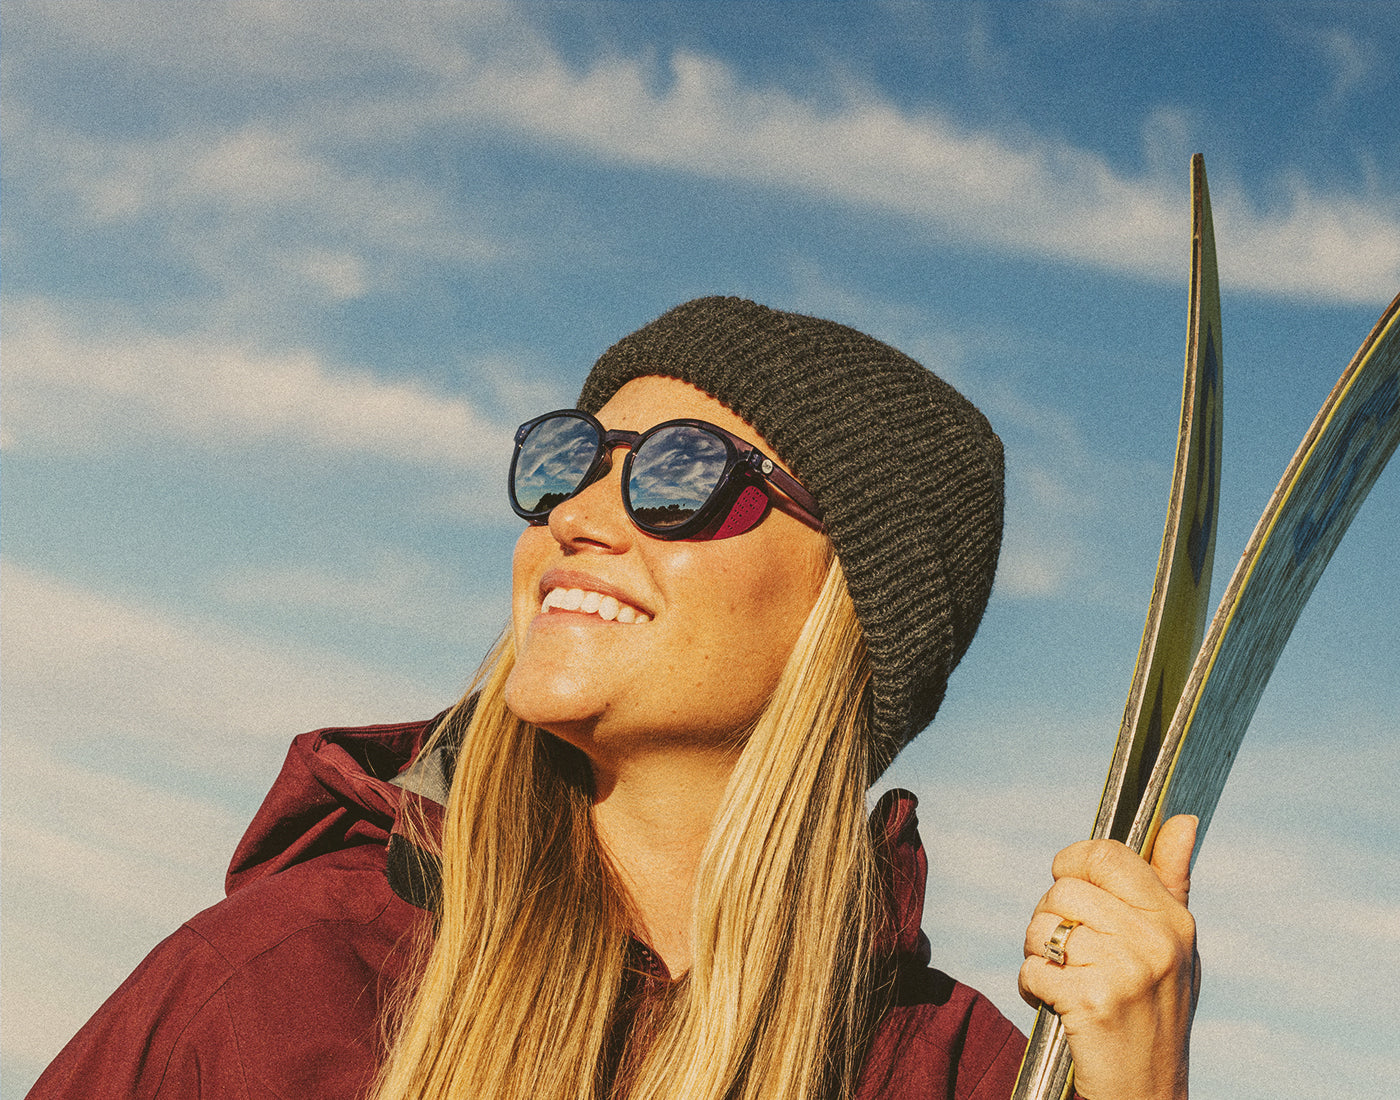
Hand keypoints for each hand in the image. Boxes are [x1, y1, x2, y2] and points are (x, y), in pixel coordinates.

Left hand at [1018, 814, 1200, 1099]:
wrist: (1146, 1096)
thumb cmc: (1152, 1013)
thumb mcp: (1173, 947)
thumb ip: (1170, 881)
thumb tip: (1181, 819)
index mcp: (1174, 919)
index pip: (1107, 854)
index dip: (1073, 865)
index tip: (1072, 885)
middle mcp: (1156, 940)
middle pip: (1063, 888)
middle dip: (1051, 917)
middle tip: (1069, 950)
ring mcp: (1127, 971)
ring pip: (1041, 925)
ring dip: (1038, 954)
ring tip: (1066, 979)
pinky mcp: (1094, 1001)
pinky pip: (1032, 967)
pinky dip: (1032, 987)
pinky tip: (1058, 1006)